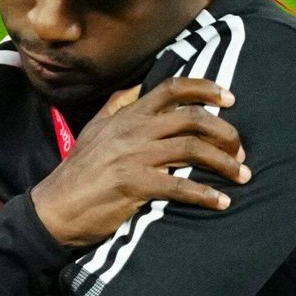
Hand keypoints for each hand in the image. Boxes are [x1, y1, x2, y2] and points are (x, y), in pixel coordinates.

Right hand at [29, 75, 248, 251]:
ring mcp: (134, 156)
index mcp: (127, 115)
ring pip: (192, 149)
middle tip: (240, 149)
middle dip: (225, 132)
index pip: (171, 89)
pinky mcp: (134, 185)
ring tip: (241, 175)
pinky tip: (221, 202)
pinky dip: (205, 194)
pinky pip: (179, 186)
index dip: (205, 89)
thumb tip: (138, 86)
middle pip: (191, 118)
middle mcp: (133, 131)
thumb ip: (118, 106)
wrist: (54, 209)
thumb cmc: (78, 172)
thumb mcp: (94, 129)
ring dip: (224, 163)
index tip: (230, 98)